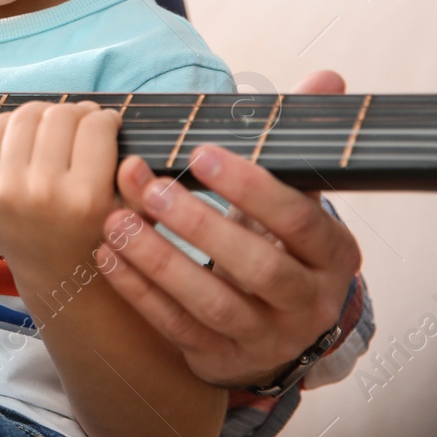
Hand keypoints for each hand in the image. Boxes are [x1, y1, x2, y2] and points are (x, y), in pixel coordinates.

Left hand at [0, 101, 122, 284]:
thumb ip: (137, 176)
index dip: (106, 119)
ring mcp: (2, 190)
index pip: (96, 126)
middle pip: (59, 115)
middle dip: (77, 113)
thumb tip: (111, 122)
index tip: (108, 124)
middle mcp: (40, 194)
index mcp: (85, 200)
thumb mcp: (135, 218)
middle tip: (83, 123)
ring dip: (45, 113)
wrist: (57, 277)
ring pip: (25, 116)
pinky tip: (28, 136)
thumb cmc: (100, 241)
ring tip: (56, 127)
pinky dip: (12, 124)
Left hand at [98, 70, 361, 387]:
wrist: (272, 324)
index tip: (201, 153)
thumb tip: (326, 77)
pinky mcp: (221, 359)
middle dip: (199, 224)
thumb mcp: (290, 197)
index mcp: (331, 256)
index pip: (299, 222)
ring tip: (116, 219)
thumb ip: (294, 142)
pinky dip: (138, 292)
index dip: (252, 189)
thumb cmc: (274, 242)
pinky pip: (176, 328)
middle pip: (258, 268)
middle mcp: (306, 303)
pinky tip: (105, 255)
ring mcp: (265, 337)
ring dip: (159, 260)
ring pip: (213, 304)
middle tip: (148, 184)